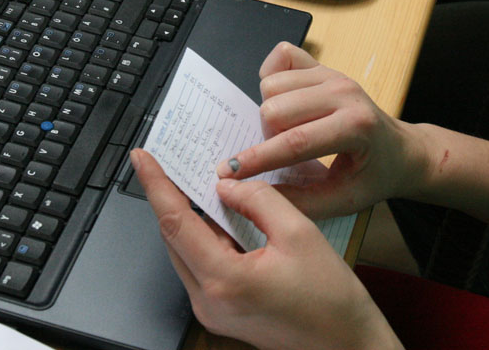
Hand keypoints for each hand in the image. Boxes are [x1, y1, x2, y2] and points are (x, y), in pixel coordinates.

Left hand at [131, 149, 401, 349]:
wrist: (346, 346)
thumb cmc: (330, 300)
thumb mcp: (299, 234)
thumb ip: (258, 200)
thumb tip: (228, 183)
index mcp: (224, 279)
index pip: (175, 222)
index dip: (156, 184)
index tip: (142, 157)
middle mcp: (208, 300)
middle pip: (174, 237)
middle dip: (170, 196)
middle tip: (172, 161)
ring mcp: (211, 311)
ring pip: (185, 251)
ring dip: (187, 216)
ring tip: (193, 181)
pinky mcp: (220, 313)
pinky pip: (200, 266)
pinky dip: (203, 237)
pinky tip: (215, 215)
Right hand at [216, 42, 425, 219]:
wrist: (399, 150)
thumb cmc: (372, 176)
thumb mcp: (343, 200)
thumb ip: (298, 201)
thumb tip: (252, 193)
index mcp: (355, 127)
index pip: (294, 142)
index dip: (257, 159)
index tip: (228, 172)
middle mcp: (344, 92)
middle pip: (275, 109)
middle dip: (266, 137)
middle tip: (281, 153)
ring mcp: (334, 74)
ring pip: (272, 86)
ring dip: (270, 113)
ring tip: (288, 131)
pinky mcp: (324, 65)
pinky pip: (281, 57)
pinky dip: (273, 79)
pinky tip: (286, 103)